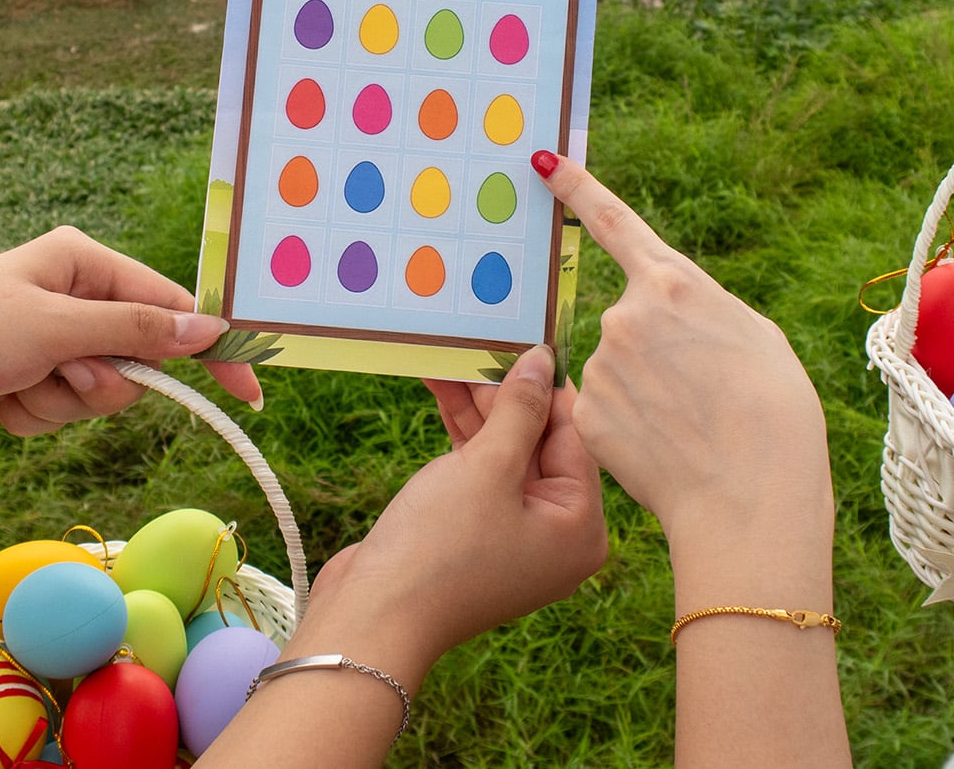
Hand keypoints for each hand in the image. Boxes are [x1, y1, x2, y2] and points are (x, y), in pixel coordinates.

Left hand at [0, 226, 259, 444]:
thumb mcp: (55, 329)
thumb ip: (137, 330)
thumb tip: (208, 327)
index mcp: (83, 260)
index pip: (172, 305)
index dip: (209, 350)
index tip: (248, 391)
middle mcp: (71, 293)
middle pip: (138, 357)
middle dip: (102, 381)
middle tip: (60, 376)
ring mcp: (47, 337)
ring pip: (101, 391)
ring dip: (62, 403)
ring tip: (14, 386)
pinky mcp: (24, 375)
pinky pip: (63, 410)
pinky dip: (34, 415)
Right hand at [305, 346, 606, 668]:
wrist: (373, 617)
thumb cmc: (441, 547)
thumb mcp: (489, 467)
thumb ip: (520, 410)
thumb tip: (543, 361)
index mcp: (580, 527)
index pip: (574, 436)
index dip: (547, 384)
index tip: (529, 336)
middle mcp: (555, 534)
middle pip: (539, 442)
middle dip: (506, 392)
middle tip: (483, 341)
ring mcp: (513, 535)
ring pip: (503, 453)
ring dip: (477, 407)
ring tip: (452, 355)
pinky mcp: (473, 533)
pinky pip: (477, 472)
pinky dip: (461, 434)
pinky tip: (439, 388)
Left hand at [535, 153, 832, 549]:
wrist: (752, 496)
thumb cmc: (775, 414)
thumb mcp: (757, 337)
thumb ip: (701, 311)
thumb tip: (674, 318)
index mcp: (673, 283)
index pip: (613, 222)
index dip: (576, 187)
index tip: (542, 160)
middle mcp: (625, 314)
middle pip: (631, 321)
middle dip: (658, 352)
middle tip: (702, 394)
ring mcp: (602, 365)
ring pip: (619, 370)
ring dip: (647, 392)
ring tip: (693, 427)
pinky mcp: (588, 413)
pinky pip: (606, 410)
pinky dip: (633, 427)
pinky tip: (666, 448)